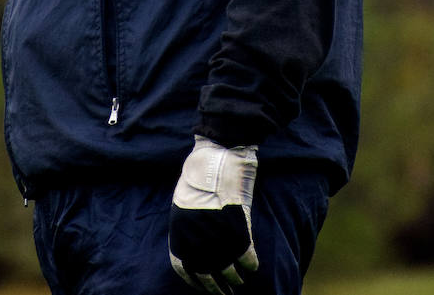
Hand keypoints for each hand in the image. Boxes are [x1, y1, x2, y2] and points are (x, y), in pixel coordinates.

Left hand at [169, 136, 259, 293]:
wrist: (218, 152)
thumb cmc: (202, 171)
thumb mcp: (185, 199)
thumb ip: (189, 224)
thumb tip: (194, 243)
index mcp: (180, 229)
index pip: (184, 267)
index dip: (194, 281)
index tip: (203, 286)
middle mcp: (196, 235)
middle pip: (206, 272)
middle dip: (216, 286)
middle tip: (225, 292)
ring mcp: (217, 231)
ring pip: (227, 267)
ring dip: (235, 278)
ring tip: (240, 282)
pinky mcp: (237, 224)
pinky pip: (245, 253)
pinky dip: (250, 263)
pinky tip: (253, 266)